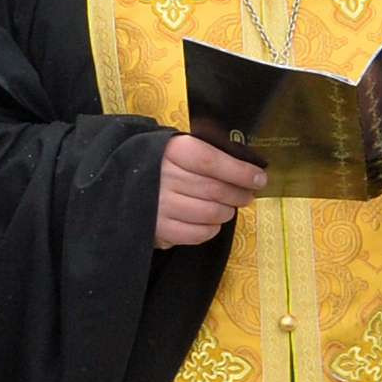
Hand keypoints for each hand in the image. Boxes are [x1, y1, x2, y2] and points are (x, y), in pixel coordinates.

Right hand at [151, 133, 265, 249]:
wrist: (121, 182)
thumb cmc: (162, 164)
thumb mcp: (180, 148)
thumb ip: (210, 156)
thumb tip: (250, 172)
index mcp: (172, 151)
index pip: (212, 162)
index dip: (240, 172)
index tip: (260, 179)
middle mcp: (164, 178)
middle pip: (215, 189)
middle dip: (239, 194)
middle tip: (246, 195)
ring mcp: (160, 205)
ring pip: (210, 213)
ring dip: (226, 212)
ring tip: (227, 208)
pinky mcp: (158, 229)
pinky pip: (197, 233)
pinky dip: (211, 229)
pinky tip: (211, 222)